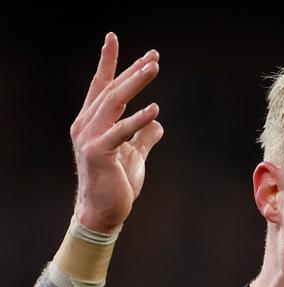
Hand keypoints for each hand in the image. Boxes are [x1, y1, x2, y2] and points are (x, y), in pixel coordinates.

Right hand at [71, 32, 163, 232]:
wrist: (105, 212)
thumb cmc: (117, 183)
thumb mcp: (135, 154)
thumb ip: (143, 136)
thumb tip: (157, 123)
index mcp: (93, 122)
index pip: (102, 86)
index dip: (109, 62)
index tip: (113, 38)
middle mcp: (86, 125)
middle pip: (111, 89)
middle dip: (133, 70)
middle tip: (154, 55)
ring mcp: (90, 138)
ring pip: (114, 102)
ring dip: (135, 83)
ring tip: (154, 68)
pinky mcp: (99, 153)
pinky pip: (120, 131)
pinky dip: (138, 119)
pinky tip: (154, 109)